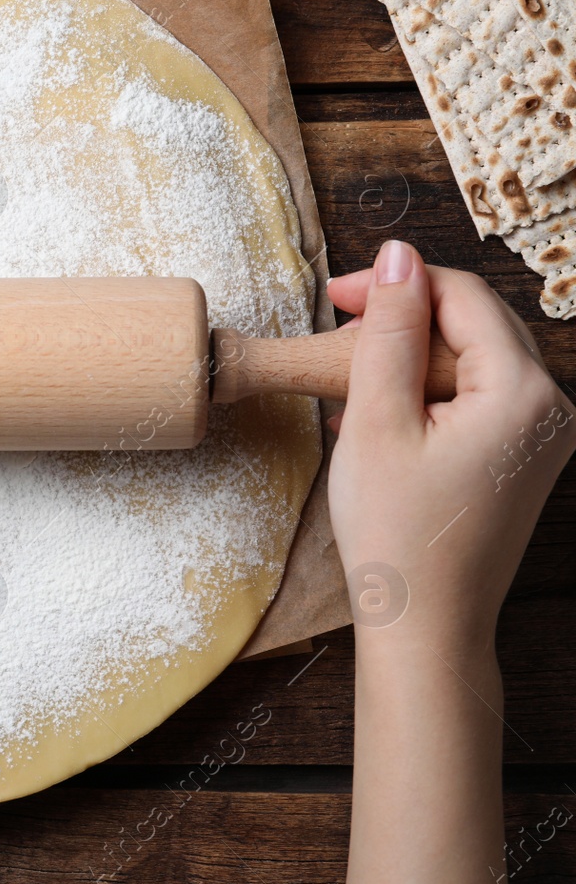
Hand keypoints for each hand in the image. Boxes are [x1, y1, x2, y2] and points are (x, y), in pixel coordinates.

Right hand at [327, 240, 572, 649]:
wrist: (424, 627)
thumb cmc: (396, 534)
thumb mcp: (376, 421)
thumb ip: (388, 331)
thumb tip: (398, 256)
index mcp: (524, 390)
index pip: (462, 296)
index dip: (396, 283)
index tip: (332, 293)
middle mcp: (550, 406)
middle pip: (474, 324)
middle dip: (403, 319)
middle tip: (335, 331)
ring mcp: (541, 436)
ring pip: (471, 361)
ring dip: (407, 360)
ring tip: (347, 381)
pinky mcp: (521, 459)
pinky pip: (475, 400)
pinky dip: (424, 396)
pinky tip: (373, 416)